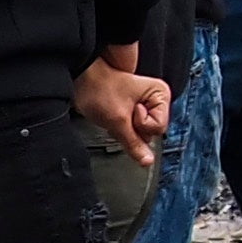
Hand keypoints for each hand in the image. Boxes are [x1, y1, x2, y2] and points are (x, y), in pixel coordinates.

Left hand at [77, 46, 170, 165]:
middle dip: (134, 128)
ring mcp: (145, 107)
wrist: (81, 81)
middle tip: (121, 112)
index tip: (130, 109)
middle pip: (153, 132)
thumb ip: (134, 144)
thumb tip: (147, 161)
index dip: (141, 123)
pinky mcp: (134, 114)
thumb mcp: (118, 120)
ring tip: (116, 113)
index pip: (160, 128)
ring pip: (142, 134)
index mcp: (160, 94)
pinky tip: (115, 118)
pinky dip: (122, 129)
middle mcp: (155, 101)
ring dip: (126, 130)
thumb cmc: (99, 89)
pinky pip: (133, 132)